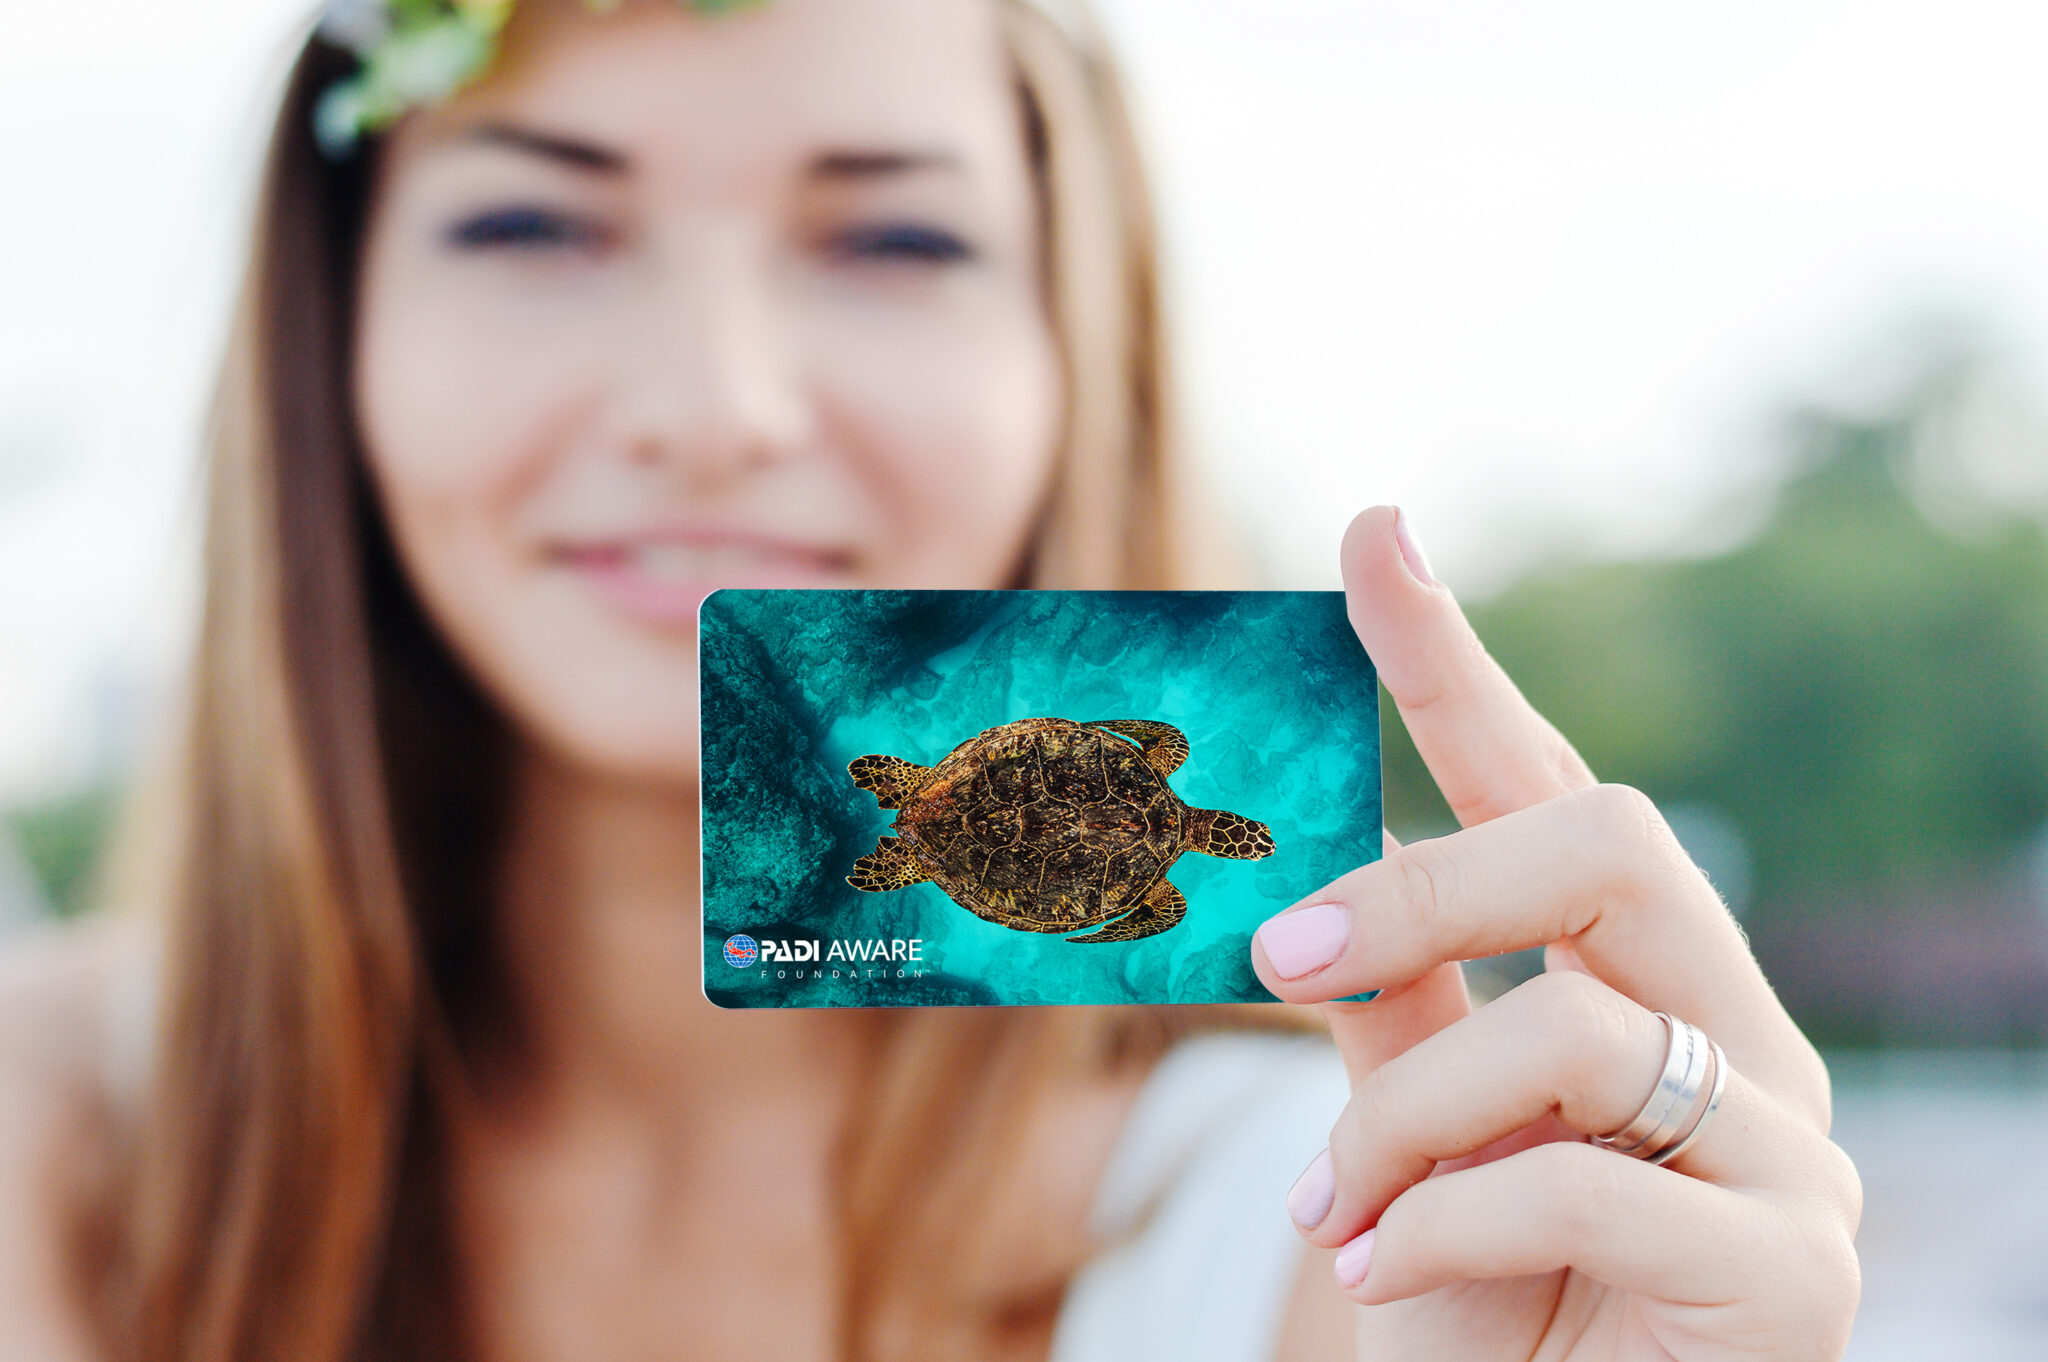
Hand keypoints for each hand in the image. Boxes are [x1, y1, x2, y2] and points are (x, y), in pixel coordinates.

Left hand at [1250, 507, 1861, 1360]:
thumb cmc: (1482, 1308)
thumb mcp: (1408, 1141)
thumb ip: (1386, 1011)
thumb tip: (1313, 878)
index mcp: (1648, 984)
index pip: (1555, 790)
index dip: (1458, 663)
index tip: (1372, 534)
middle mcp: (1742, 1037)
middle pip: (1610, 845)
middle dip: (1426, 889)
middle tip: (1279, 944)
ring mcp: (1788, 1151)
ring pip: (1575, 1028)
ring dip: (1406, 1119)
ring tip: (1330, 1210)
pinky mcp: (1793, 1272)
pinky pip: (1579, 1184)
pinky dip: (1439, 1226)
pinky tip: (1379, 1274)